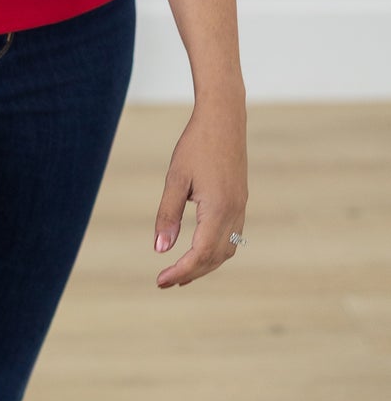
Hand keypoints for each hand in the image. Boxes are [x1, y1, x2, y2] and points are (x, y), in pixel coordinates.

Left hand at [152, 98, 248, 286]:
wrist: (224, 119)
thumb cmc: (196, 145)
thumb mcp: (175, 178)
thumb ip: (168, 215)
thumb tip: (160, 249)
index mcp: (218, 209)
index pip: (200, 254)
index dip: (181, 271)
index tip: (161, 281)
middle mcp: (234, 213)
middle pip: (215, 258)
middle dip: (191, 273)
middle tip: (165, 281)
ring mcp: (240, 208)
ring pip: (226, 250)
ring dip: (205, 265)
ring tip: (181, 272)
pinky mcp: (240, 202)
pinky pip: (232, 237)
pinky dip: (215, 251)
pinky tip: (199, 250)